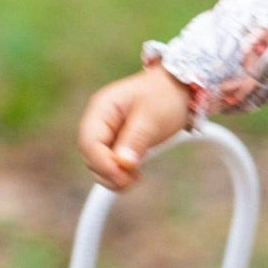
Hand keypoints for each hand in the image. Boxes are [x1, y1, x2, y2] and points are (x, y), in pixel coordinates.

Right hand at [77, 66, 195, 190]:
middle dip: (108, 173)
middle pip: (90, 156)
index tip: (123, 178)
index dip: (103, 164)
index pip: (90, 142)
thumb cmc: (165, 95)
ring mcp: (107, 133)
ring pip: (98, 164)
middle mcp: (99, 122)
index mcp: (101, 109)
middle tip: (133, 180)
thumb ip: (136, 139)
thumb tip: (122, 164)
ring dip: (113, 176)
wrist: (178, 87)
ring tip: (136, 178)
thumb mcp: (153, 116)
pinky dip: (120, 173)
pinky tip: (135, 175)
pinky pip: (111, 164)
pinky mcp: (117, 143)